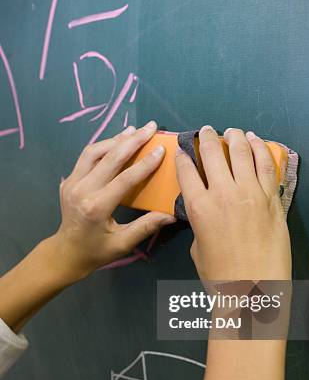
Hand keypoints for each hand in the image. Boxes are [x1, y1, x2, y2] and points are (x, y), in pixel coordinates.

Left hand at [53, 122, 174, 280]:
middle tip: (150, 127)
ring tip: (135, 130)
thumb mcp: (123, 243)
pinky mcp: (69, 179)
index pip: (124, 179)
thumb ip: (146, 226)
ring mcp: (72, 182)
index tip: (160, 149)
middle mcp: (82, 190)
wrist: (67, 252)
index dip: (144, 163)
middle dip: (133, 140)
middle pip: (110, 158)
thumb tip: (172, 214)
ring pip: (95, 151)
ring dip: (116, 139)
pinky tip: (117, 140)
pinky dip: (103, 146)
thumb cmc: (97, 251)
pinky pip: (87, 156)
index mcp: (96, 207)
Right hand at [175, 125, 290, 281]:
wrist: (256, 290)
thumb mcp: (198, 248)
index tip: (182, 149)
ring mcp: (251, 193)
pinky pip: (266, 165)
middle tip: (206, 130)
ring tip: (232, 130)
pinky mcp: (272, 197)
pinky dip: (260, 149)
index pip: (187, 171)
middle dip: (207, 137)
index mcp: (199, 207)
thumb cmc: (221, 276)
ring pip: (241, 153)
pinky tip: (255, 141)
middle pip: (213, 153)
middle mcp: (223, 193)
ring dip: (235, 137)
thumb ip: (200, 223)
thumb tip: (207, 211)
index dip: (183, 156)